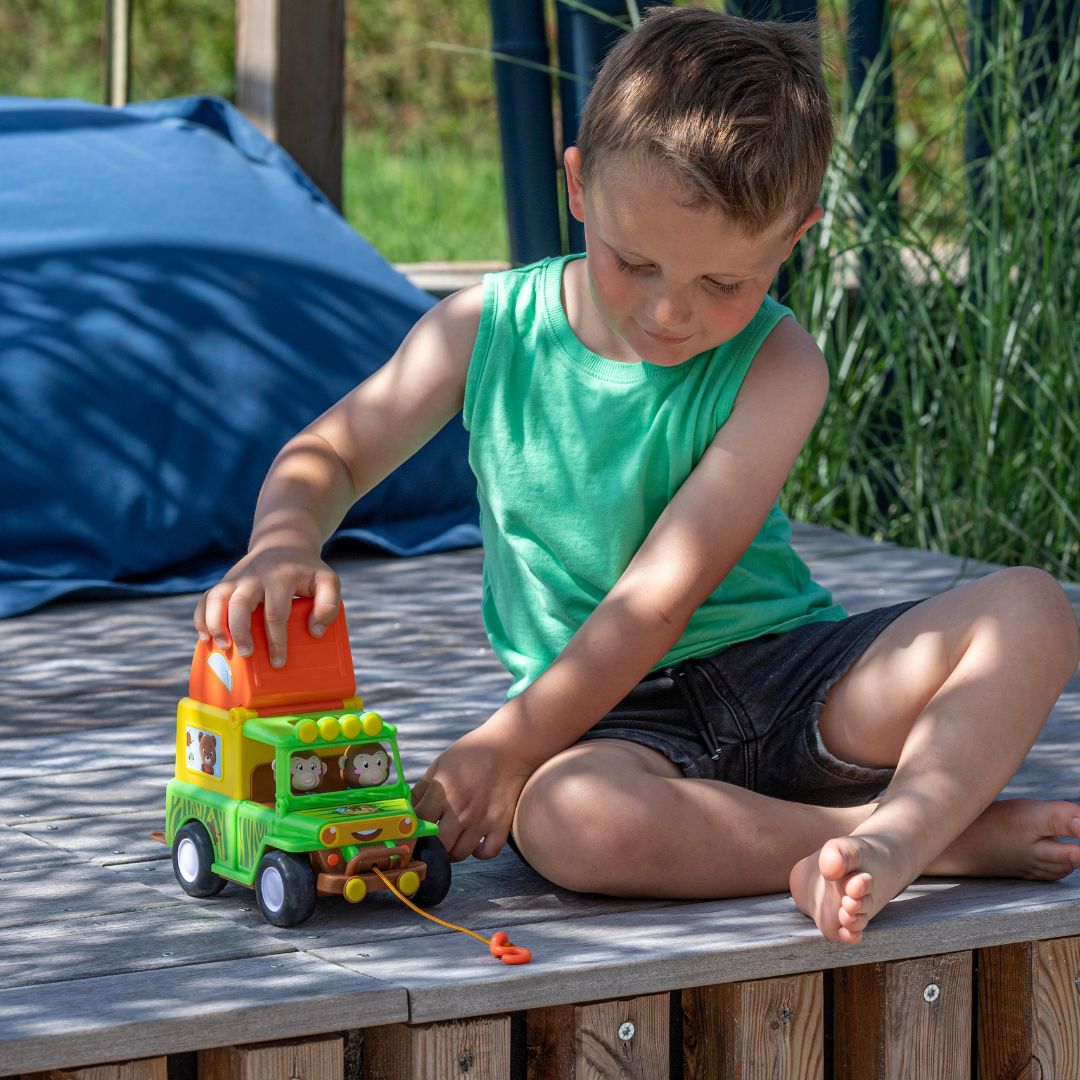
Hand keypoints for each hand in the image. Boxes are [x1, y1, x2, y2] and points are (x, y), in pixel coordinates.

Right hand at [193, 543, 339, 667]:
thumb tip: (314, 632)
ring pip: (216, 598)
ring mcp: (236, 578)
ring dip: (214, 624)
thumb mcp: (327, 581)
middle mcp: (254, 576)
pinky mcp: (225, 581)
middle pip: (240, 604)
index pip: (276, 612)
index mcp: (280, 578)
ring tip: (222, 647)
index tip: (278, 662)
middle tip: (247, 654)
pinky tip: (204, 637)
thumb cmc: (306, 570)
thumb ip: (328, 605)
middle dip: (241, 632)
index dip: (276, 640)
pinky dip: (200, 617)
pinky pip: (205, 598)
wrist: (283, 543)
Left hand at [412, 723, 537, 861]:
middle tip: (430, 842)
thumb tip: (406, 810)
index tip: (410, 837)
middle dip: (430, 846)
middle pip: (437, 845)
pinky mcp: (501, 823)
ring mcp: (482, 819)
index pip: (418, 824)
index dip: (410, 833)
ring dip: (452, 851)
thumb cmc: (471, 753)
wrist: (508, 746)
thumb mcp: (440, 765)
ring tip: (451, 842)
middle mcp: (460, 809)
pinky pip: (488, 852)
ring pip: (460, 853)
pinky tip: (475, 844)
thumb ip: (421, 789)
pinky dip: (480, 853)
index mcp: (442, 792)